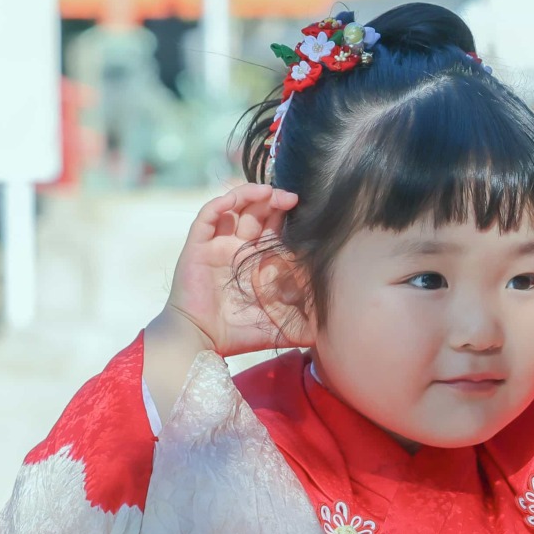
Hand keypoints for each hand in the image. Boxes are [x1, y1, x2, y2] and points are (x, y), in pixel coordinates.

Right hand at [159, 183, 298, 355]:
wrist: (200, 341)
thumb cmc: (237, 335)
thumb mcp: (279, 327)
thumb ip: (306, 328)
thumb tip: (335, 333)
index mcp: (255, 262)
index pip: (274, 229)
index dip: (287, 216)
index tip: (306, 210)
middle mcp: (236, 249)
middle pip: (256, 213)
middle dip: (274, 201)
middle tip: (292, 197)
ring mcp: (216, 245)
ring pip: (233, 208)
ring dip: (250, 195)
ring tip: (270, 191)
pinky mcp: (198, 246)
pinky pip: (207, 216)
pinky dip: (222, 202)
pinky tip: (237, 198)